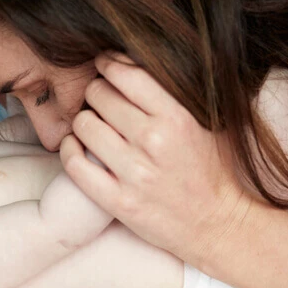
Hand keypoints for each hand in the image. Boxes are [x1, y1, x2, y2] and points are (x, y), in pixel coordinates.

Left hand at [59, 52, 250, 265]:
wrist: (218, 224)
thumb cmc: (212, 171)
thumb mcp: (206, 123)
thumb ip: (174, 94)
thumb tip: (135, 63)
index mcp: (176, 118)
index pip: (127, 74)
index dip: (109, 63)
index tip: (104, 64)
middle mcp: (152, 142)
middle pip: (100, 95)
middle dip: (97, 92)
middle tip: (100, 99)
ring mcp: (133, 173)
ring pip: (84, 125)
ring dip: (84, 120)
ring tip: (93, 125)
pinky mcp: (118, 201)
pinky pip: (74, 164)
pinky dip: (69, 149)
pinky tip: (76, 146)